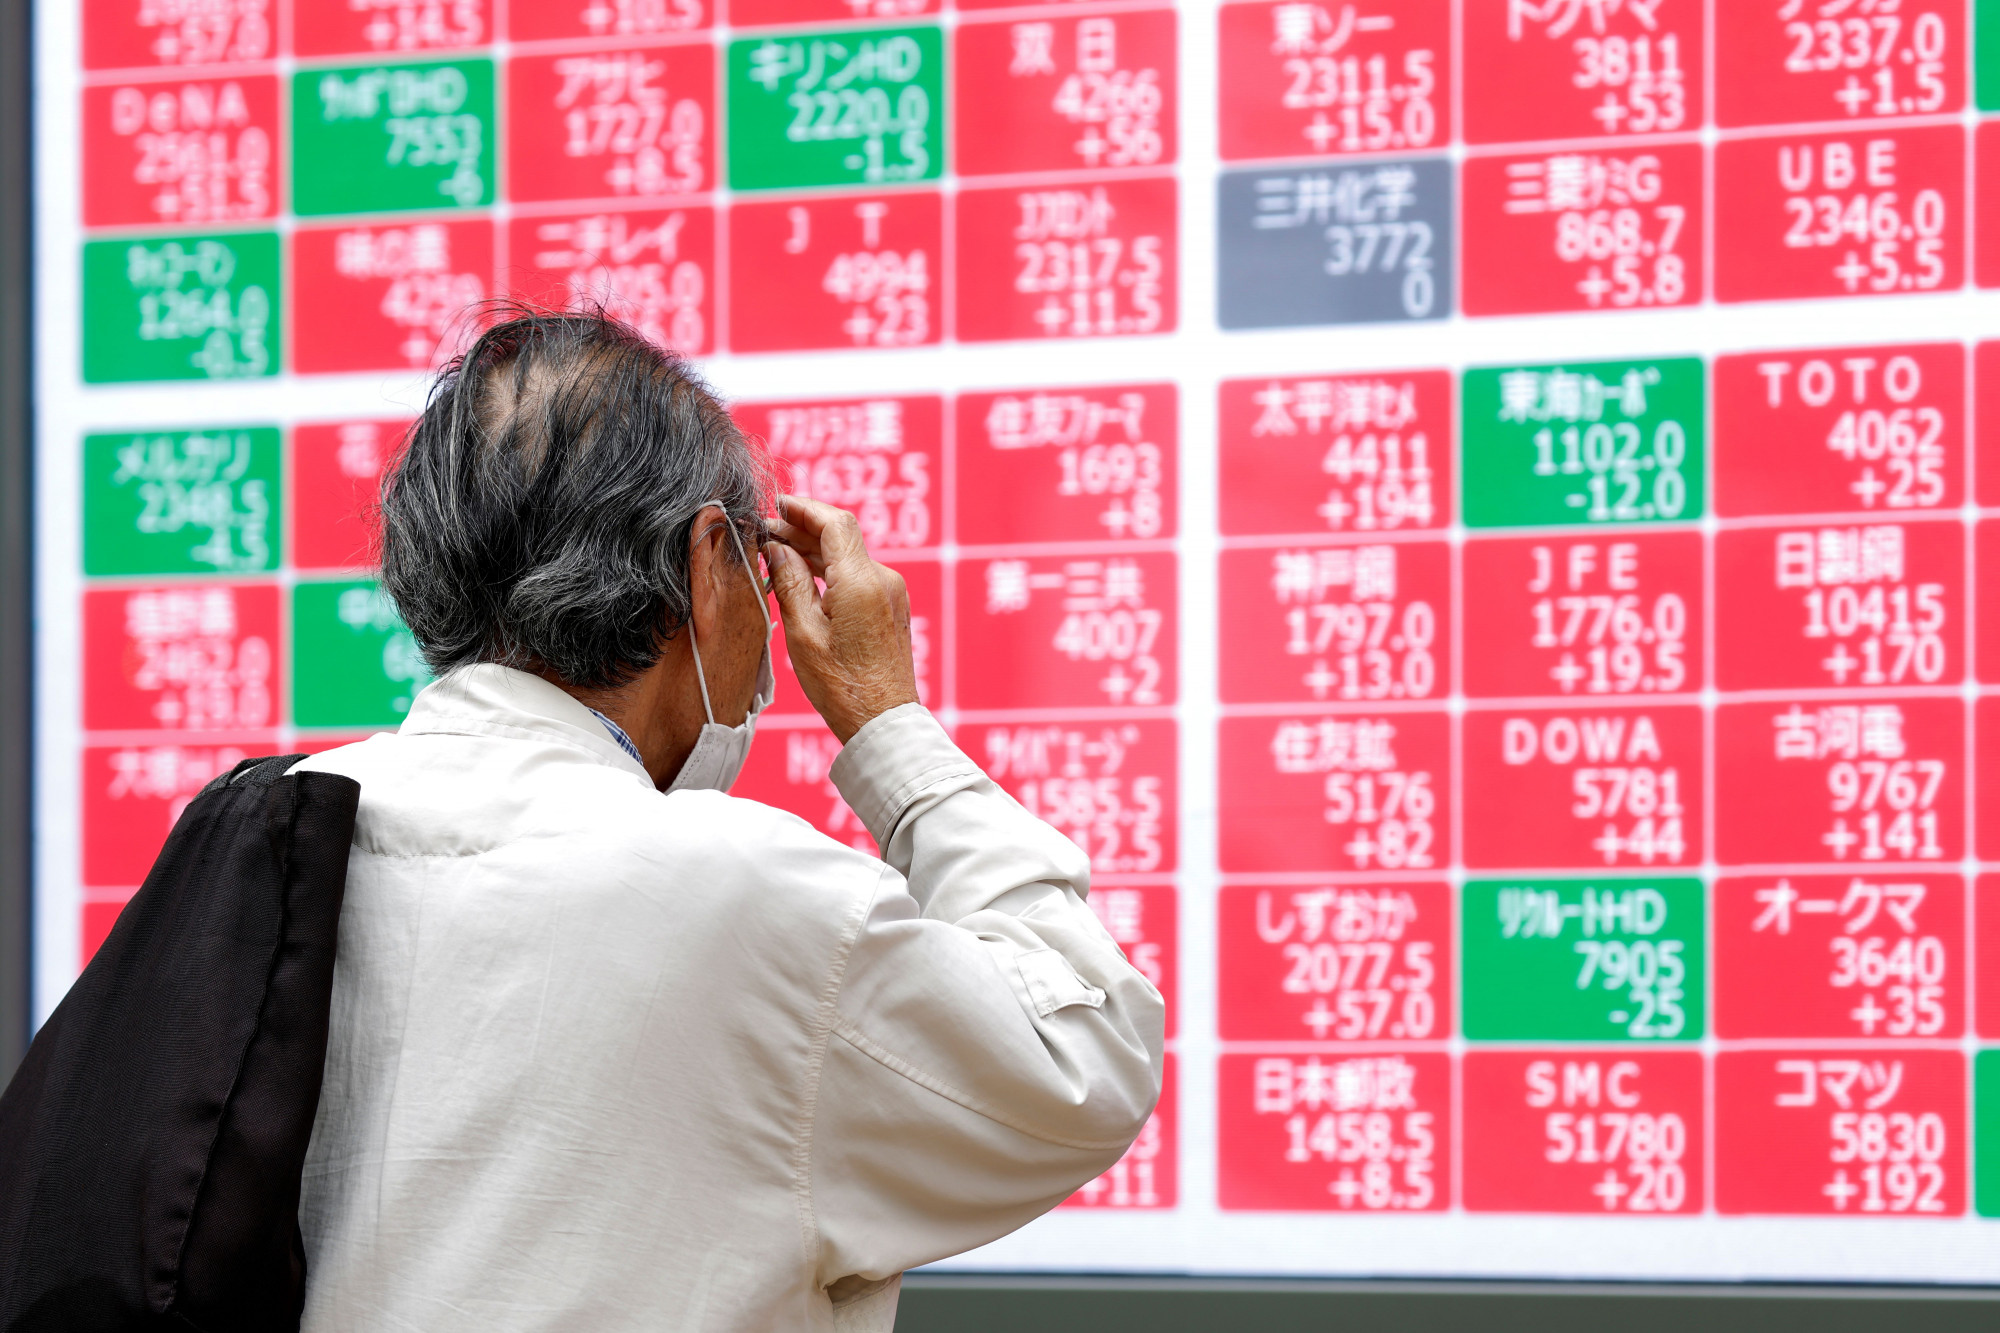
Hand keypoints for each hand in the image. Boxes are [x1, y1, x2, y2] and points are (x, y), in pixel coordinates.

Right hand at [765, 494, 920, 743]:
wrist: (882, 720)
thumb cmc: (842, 685)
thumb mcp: (803, 633)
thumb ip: (789, 582)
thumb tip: (775, 549)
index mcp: (860, 582)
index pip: (833, 522)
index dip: (803, 508)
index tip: (776, 505)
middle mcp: (882, 580)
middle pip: (840, 536)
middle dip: (802, 529)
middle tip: (765, 533)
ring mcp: (890, 593)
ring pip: (847, 556)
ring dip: (813, 550)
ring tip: (776, 553)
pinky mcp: (889, 607)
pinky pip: (856, 575)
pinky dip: (829, 569)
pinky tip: (802, 576)